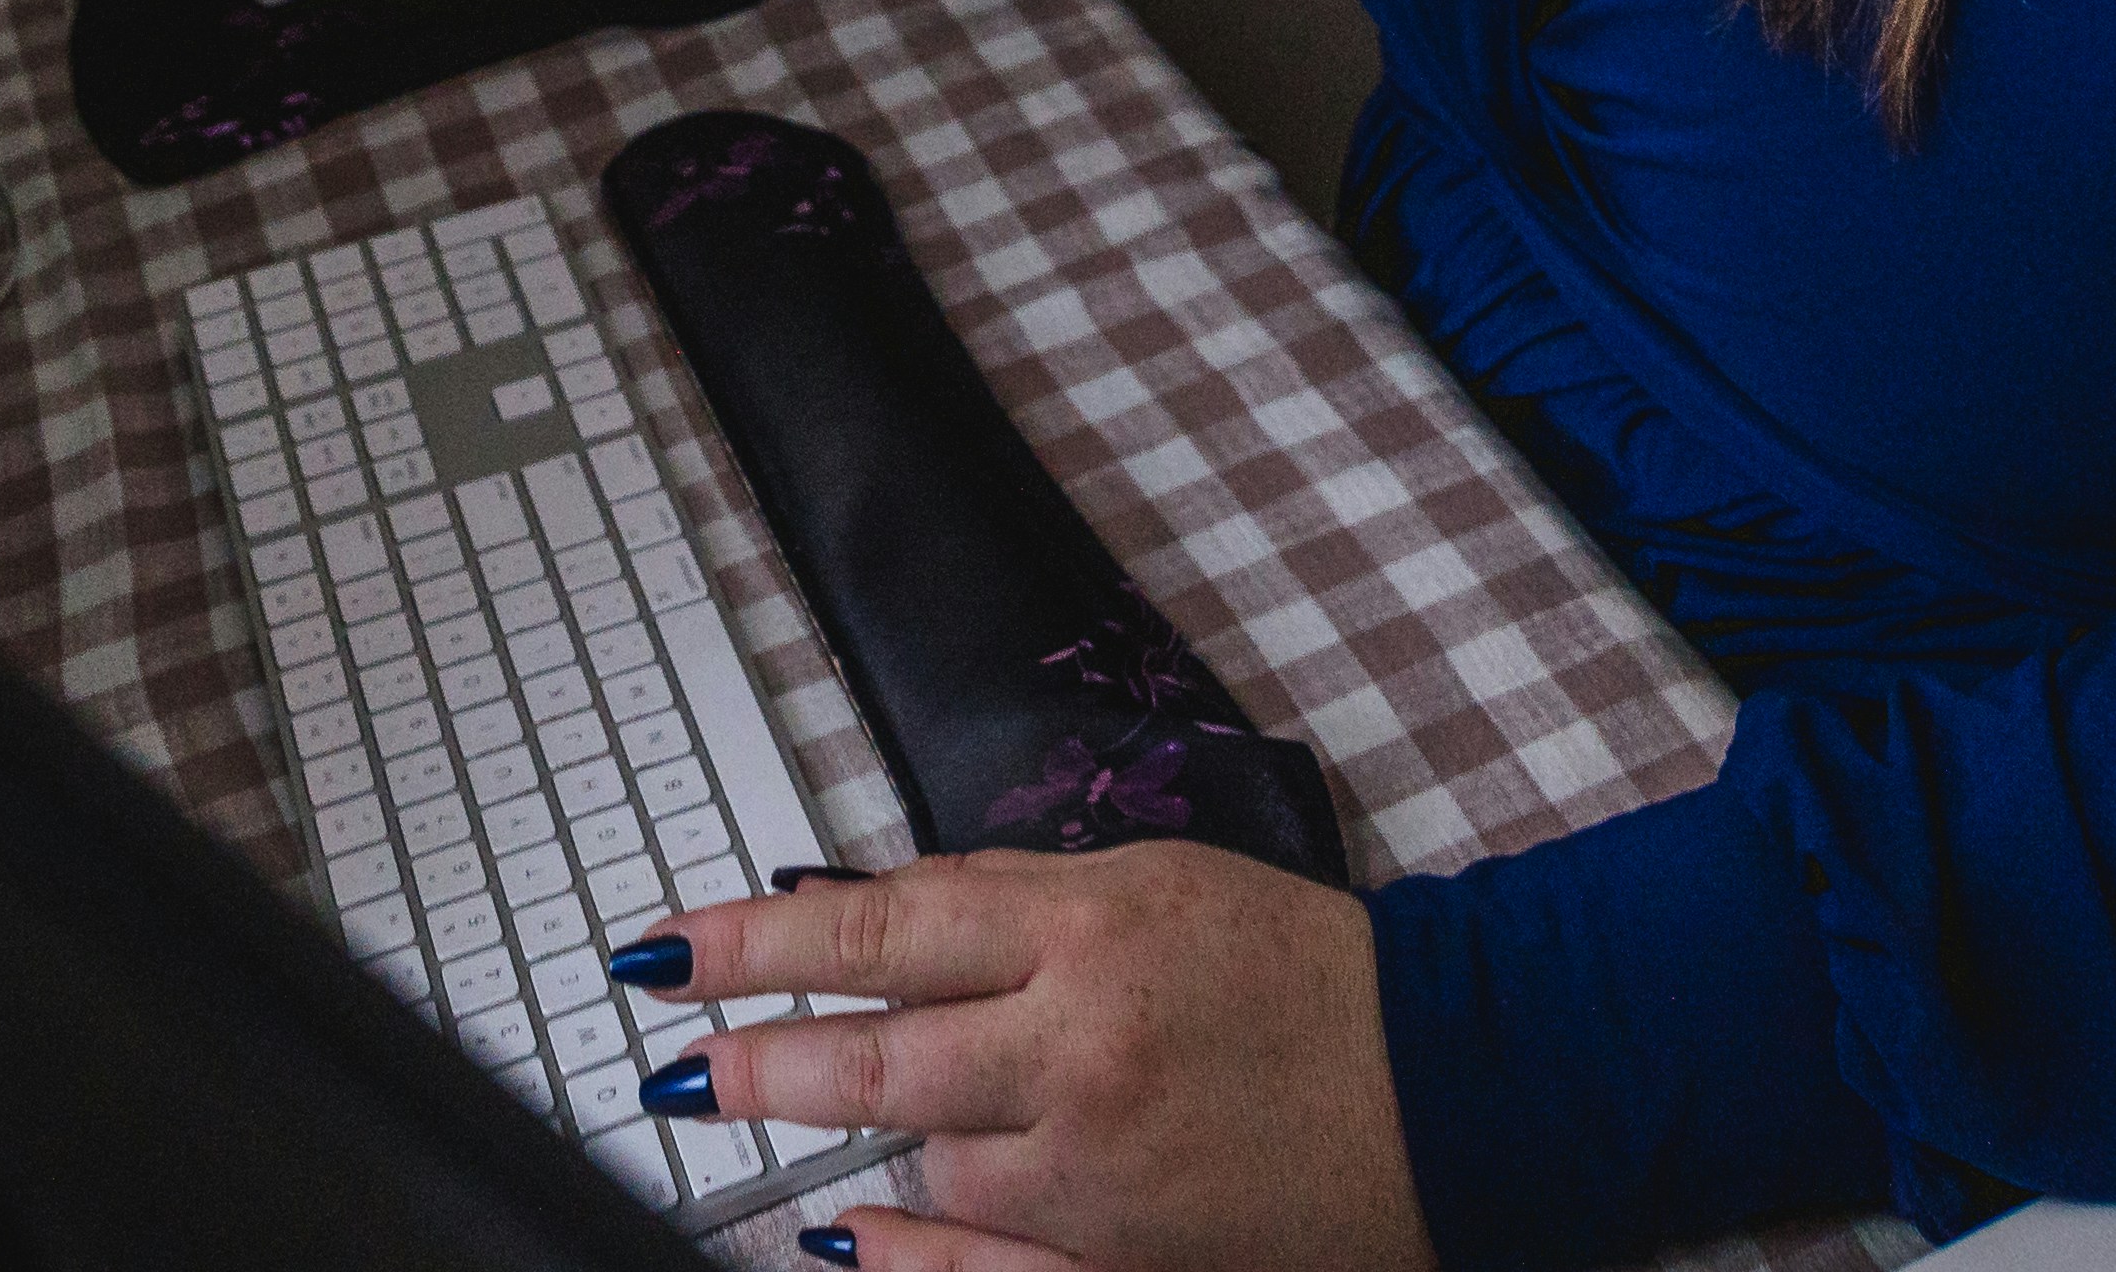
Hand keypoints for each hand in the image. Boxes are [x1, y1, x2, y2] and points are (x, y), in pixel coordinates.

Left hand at [639, 847, 1430, 1271]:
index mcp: (1093, 933)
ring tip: (820, 1107)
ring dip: (867, 1139)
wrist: (1452, 1085)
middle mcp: (1084, 1053)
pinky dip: (901, 1263)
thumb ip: (1004, 897)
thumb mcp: (1153, 882)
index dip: (752, 942)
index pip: (880, 928)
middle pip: (872, 1056)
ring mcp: (1103, 1181)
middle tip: (671, 1067)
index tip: (662, 953)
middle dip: (752, 1060)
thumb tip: (857, 910)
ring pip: (926, 1165)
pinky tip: (842, 1237)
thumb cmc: (1300, 972)